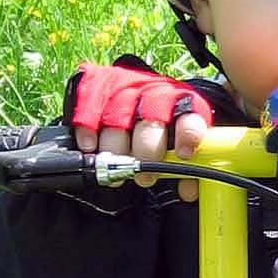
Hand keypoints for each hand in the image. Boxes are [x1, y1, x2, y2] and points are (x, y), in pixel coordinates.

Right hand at [67, 60, 212, 201]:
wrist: (137, 92)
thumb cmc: (164, 126)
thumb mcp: (182, 141)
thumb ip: (190, 166)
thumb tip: (189, 190)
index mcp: (183, 105)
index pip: (190, 116)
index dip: (187, 136)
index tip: (183, 155)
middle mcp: (154, 93)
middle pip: (151, 120)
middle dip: (147, 152)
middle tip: (144, 176)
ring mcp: (124, 88)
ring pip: (117, 119)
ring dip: (115, 149)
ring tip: (115, 169)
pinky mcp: (97, 87)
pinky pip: (88, 109)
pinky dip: (87, 131)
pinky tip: (90, 147)